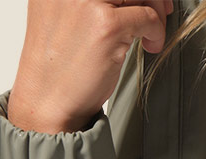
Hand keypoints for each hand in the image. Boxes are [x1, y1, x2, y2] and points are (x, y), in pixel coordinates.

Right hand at [7, 0, 172, 133]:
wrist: (45, 101)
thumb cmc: (57, 65)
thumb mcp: (63, 13)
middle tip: (160, 8)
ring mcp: (88, 2)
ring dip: (155, 10)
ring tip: (151, 32)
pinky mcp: (106, 25)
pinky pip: (147, 16)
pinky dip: (156, 31)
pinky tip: (151, 45)